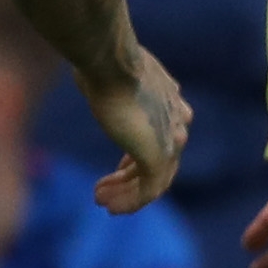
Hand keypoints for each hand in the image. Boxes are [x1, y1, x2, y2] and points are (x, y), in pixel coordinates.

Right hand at [83, 48, 188, 214]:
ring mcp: (170, 140)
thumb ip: (111, 80)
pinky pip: (147, 190)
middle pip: (159, 161)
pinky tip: (110, 207)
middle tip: (104, 188)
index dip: (137, 155)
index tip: (117, 168)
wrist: (110, 63)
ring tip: (101, 200)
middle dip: (130, 177)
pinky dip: (129, 201)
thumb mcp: (110, 71)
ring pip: (153, 179)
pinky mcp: (158, 156)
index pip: (161, 135)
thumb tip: (90, 71)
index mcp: (170, 98)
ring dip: (125, 192)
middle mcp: (177, 120)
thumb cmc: (103, 61)